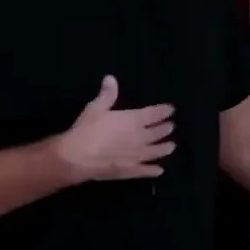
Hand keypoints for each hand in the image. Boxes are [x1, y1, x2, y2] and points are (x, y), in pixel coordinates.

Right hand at [55, 75, 176, 181]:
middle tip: (171, 127)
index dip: (163, 111)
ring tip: (172, 146)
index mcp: (133, 120)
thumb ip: (107, 94)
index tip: (171, 110)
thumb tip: (111, 78)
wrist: (77, 157)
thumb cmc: (87, 130)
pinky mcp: (131, 171)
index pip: (153, 114)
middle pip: (158, 132)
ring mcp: (137, 156)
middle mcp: (140, 137)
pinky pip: (146, 171)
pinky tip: (159, 170)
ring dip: (165, 148)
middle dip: (166, 129)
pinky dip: (154, 170)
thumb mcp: (96, 108)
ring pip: (157, 151)